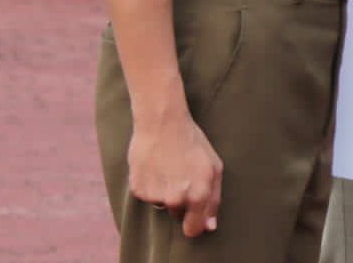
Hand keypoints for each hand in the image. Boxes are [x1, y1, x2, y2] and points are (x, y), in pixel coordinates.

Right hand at [128, 112, 223, 236]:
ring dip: (166, 192)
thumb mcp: (214, 167)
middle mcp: (176, 199)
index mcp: (198, 195)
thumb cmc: (192, 143)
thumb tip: (210, 227)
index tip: (194, 216)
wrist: (162, 123)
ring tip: (168, 168)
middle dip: (182, 201)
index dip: (194, 224)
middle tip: (182, 176)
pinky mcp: (138, 190)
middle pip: (178, 215)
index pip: (194, 229)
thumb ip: (214, 200)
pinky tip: (155, 167)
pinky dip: (151, 185)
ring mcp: (155, 195)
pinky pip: (147, 196)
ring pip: (162, 204)